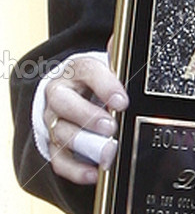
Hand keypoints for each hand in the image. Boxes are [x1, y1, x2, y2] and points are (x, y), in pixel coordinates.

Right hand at [44, 49, 128, 184]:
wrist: (72, 95)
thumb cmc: (95, 82)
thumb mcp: (106, 68)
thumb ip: (116, 58)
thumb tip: (120, 40)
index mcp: (76, 70)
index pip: (87, 71)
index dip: (104, 86)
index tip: (122, 101)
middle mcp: (60, 95)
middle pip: (65, 103)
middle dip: (88, 116)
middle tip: (111, 126)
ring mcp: (53, 121)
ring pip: (61, 132)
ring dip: (85, 143)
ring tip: (108, 152)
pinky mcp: (54, 145)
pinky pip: (59, 160)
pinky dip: (76, 169)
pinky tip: (94, 173)